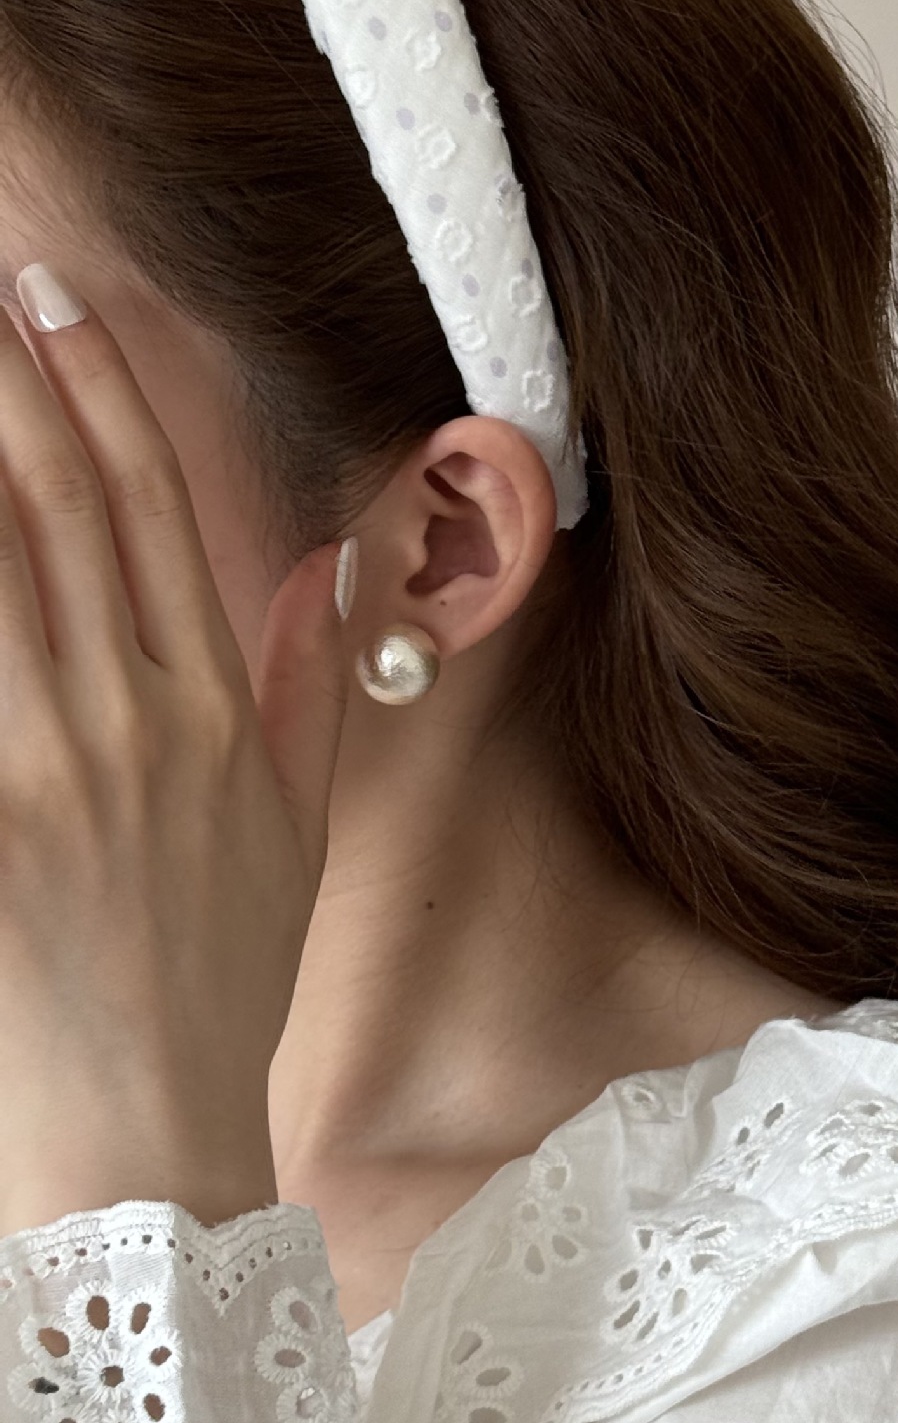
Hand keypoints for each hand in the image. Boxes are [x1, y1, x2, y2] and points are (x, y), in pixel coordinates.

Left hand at [0, 262, 348, 1236]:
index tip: (60, 302)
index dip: (107, 393)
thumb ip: (315, 685)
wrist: (146, 1120)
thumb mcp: (297, 826)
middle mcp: (138, 717)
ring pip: (2, 569)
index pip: (157, 511)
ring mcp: (51, 768)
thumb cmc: (220, 969)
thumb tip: (338, 567)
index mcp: (218, 708)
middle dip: (15, 380)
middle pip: (66, 509)